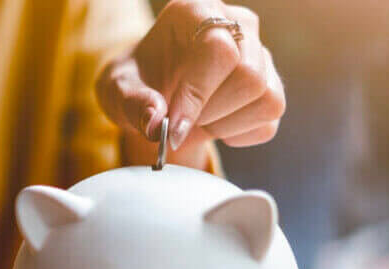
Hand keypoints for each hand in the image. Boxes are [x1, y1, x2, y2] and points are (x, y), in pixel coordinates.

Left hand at [96, 0, 284, 161]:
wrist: (152, 94)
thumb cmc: (136, 83)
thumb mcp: (117, 91)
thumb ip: (132, 103)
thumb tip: (155, 122)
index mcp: (196, 11)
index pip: (218, 49)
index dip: (198, 93)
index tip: (174, 125)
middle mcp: (237, 25)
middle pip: (250, 75)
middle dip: (210, 111)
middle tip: (178, 119)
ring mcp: (260, 55)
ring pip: (267, 98)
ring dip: (223, 124)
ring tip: (194, 119)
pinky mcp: (271, 86)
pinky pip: (268, 123)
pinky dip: (237, 135)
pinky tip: (212, 124)